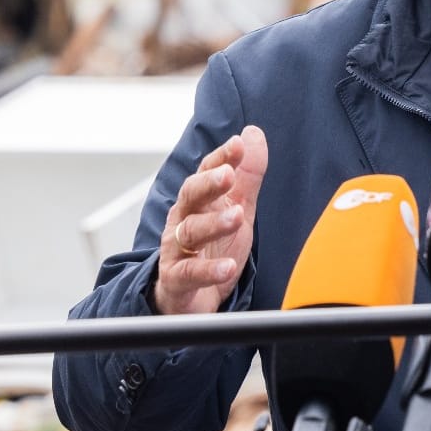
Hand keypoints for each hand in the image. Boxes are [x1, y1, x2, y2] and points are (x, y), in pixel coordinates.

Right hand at [153, 125, 267, 315]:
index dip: (221, 157)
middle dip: (208, 183)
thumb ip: (246, 175)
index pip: (206, 172)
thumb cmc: (213, 246)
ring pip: (190, 232)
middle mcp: (184, 220)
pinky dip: (208, 270)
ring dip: (214, 223)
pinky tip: (227, 268)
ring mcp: (177, 250)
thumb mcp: (237, 208)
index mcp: (200, 201)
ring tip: (237, 217)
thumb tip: (253, 133)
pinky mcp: (177, 280)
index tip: (238, 144)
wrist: (189, 297)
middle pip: (191, 196)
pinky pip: (189, 273)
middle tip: (227, 174)